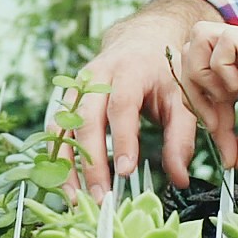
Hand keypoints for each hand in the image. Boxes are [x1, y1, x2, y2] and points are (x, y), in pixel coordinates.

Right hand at [74, 0, 237, 191]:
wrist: (141, 39)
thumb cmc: (162, 71)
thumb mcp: (181, 99)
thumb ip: (181, 138)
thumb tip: (179, 179)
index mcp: (129, 70)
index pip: (122, 105)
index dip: (122, 138)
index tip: (126, 172)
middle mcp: (96, 76)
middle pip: (86, 118)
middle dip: (90, 160)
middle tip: (100, 195)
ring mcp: (76, 87)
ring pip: (63, 126)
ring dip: (66, 164)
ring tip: (75, 197)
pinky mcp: (67, 100)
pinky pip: (56, 130)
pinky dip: (58, 157)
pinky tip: (65, 182)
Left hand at [195, 23, 237, 169]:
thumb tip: (234, 162)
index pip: (207, 79)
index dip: (208, 115)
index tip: (226, 146)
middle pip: (191, 54)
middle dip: (195, 96)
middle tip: (218, 128)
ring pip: (197, 39)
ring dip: (202, 77)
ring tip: (226, 104)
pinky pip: (219, 42)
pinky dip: (220, 71)